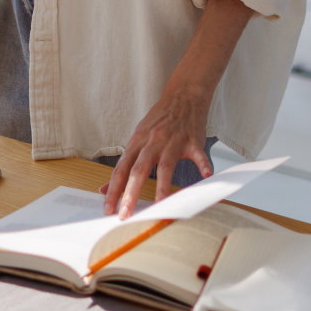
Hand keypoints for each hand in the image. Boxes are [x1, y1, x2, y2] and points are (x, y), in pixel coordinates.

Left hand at [101, 83, 212, 217]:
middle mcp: (152, 143)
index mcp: (137, 143)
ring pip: (165, 165)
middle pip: (139, 170)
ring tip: (161, 206)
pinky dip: (203, 164)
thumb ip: (124, 164)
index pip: (121, 170)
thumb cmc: (159, 120)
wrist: (182, 96)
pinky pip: (198, 154)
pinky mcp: (192, 141)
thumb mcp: (137, 138)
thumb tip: (105, 188)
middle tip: (125, 214)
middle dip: (131, 193)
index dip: (114, 190)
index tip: (108, 209)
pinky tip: (206, 175)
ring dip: (163, 186)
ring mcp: (173, 141)